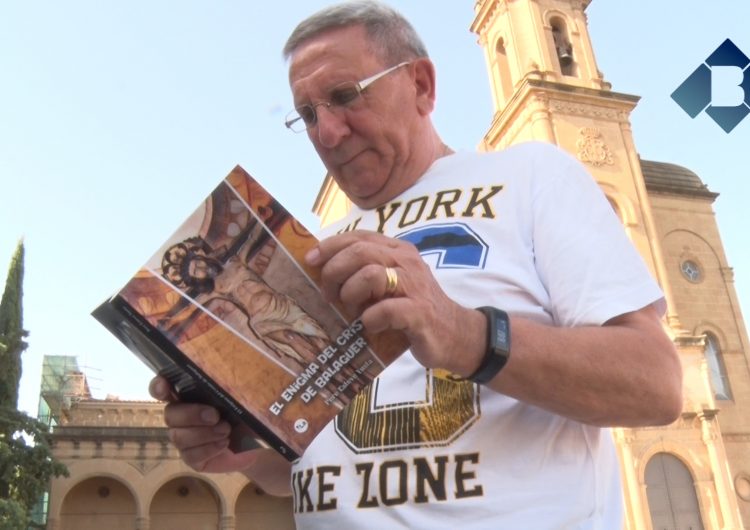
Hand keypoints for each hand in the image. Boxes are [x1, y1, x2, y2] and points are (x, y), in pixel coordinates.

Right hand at [149, 376, 263, 473]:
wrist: (255, 441)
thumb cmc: (244, 412)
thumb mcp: (242, 398)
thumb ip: (234, 389)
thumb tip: (236, 381)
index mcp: (188, 395)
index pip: (163, 388)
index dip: (158, 387)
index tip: (164, 386)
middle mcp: (181, 416)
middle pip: (170, 414)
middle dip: (191, 415)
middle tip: (215, 416)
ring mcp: (184, 438)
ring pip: (180, 437)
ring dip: (204, 434)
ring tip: (226, 431)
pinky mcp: (191, 458)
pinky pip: (191, 455)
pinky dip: (209, 449)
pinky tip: (224, 444)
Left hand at [305, 230, 484, 376]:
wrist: (453, 334)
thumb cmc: (412, 308)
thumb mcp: (389, 283)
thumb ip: (364, 272)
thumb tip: (322, 270)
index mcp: (397, 251)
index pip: (359, 237)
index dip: (331, 245)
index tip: (310, 260)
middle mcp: (406, 262)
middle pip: (360, 252)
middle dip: (335, 272)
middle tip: (329, 295)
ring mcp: (415, 286)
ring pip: (370, 275)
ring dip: (351, 294)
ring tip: (351, 311)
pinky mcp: (419, 313)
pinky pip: (386, 309)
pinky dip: (370, 319)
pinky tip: (370, 326)